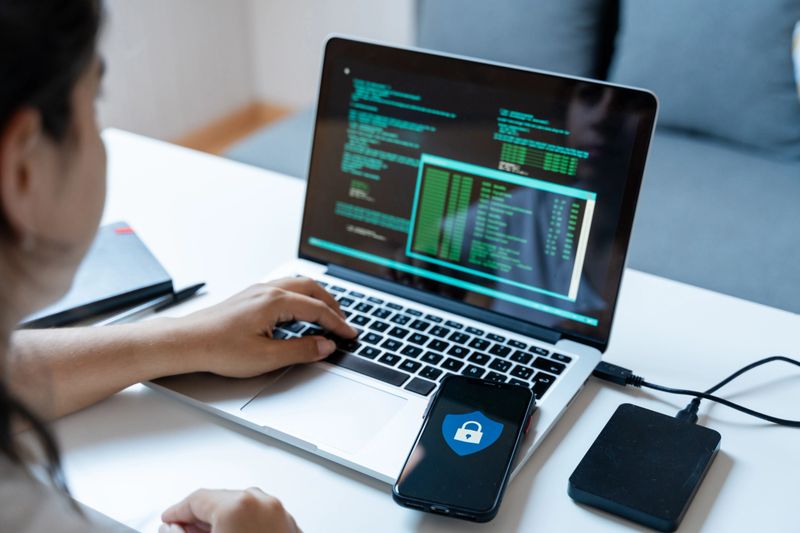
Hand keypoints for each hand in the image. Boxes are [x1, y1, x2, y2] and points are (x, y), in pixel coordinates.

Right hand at [160, 488, 298, 532]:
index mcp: (240, 504)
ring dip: (224, 520)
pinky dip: (246, 525)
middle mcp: (264, 503)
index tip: (168, 520)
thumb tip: (172, 528)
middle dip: (200, 515)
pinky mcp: (292, 528)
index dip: (177, 511)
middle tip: (182, 529)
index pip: (197, 497)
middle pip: (222, 500)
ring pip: (244, 508)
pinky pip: (262, 518)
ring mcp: (282, 515)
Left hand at [171, 277, 355, 377]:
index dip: (338, 324)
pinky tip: (300, 310)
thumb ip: (301, 350)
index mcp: (276, 302)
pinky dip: (302, 297)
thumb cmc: (219, 349)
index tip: (350, 335)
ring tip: (328, 314)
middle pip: (312, 289)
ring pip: (298, 285)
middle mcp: (268, 290)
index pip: (318, 310)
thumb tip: (325, 346)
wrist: (186, 342)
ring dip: (318, 298)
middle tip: (344, 323)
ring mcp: (258, 291)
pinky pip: (285, 288)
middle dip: (333, 305)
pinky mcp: (250, 296)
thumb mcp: (266, 357)